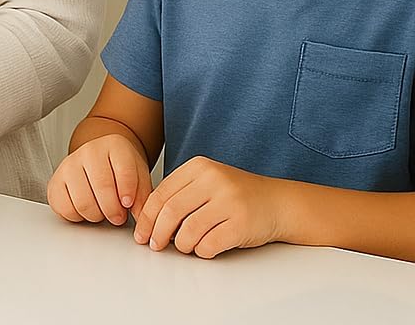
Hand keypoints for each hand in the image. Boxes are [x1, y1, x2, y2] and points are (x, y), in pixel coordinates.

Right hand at [47, 133, 152, 225]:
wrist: (99, 160)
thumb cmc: (120, 171)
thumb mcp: (139, 177)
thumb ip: (143, 196)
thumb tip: (142, 219)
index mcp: (114, 146)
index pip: (124, 171)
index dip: (129, 194)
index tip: (128, 204)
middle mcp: (89, 151)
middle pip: (102, 187)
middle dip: (114, 210)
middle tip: (118, 216)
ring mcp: (69, 165)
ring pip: (83, 202)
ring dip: (96, 215)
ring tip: (102, 211)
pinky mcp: (55, 181)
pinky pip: (64, 208)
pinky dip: (77, 216)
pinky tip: (86, 209)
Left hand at [133, 156, 284, 257]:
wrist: (277, 202)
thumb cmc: (236, 195)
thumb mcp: (207, 182)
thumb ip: (181, 193)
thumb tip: (150, 219)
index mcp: (199, 167)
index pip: (161, 192)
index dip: (147, 216)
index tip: (141, 232)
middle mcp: (213, 180)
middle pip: (171, 211)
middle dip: (157, 232)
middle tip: (155, 245)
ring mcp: (228, 201)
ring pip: (188, 230)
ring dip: (181, 245)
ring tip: (183, 247)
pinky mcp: (241, 224)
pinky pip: (209, 244)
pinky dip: (201, 251)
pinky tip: (203, 249)